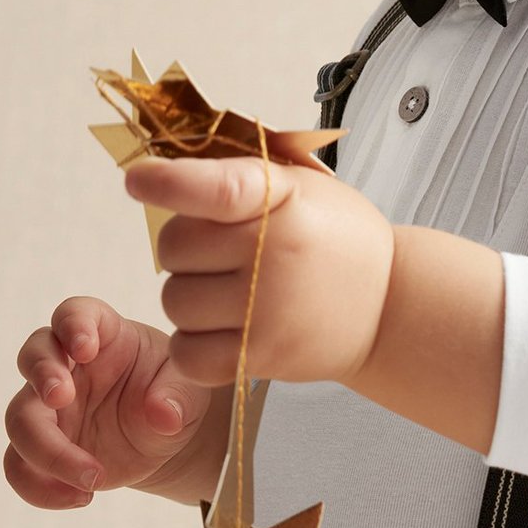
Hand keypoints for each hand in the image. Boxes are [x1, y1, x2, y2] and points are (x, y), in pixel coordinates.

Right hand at [4, 296, 219, 508]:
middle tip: (62, 397)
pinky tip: (82, 497)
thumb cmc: (175, 393)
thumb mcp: (190, 389)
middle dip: (42, 374)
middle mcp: (67, 366)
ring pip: (19, 419)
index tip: (86, 347)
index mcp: (104, 334)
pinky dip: (40, 487)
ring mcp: (49, 408)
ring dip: (46, 449)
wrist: (168, 438)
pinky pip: (20, 467)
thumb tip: (163, 415)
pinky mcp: (43, 448)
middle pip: (32, 358)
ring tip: (93, 477)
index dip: (72, 324)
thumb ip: (178, 396)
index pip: (74, 313)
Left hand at [124, 152, 395, 387]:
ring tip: (231, 292)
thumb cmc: (339, 239)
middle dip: (184, 247)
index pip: (217, 188)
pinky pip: (188, 353)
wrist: (391, 305)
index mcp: (284, 199)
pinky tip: (222, 329)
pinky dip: (193, 343)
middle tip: (221, 252)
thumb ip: (242, 175)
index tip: (136, 180)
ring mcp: (268, 309)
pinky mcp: (264, 355)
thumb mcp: (304, 186)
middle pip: (174, 247)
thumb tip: (159, 171)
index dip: (169, 182)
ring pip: (174, 301)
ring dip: (190, 296)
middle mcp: (275, 253)